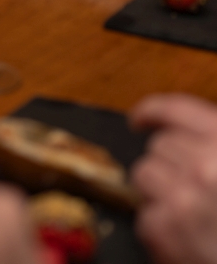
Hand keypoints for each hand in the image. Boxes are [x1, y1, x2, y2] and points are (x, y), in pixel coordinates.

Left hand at [129, 94, 216, 263]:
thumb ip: (215, 150)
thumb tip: (193, 143)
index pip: (176, 110)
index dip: (153, 112)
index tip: (141, 120)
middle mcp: (205, 166)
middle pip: (159, 148)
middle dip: (170, 166)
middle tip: (194, 192)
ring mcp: (182, 198)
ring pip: (143, 176)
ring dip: (160, 193)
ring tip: (192, 216)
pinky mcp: (164, 230)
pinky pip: (145, 216)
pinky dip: (161, 229)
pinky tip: (189, 241)